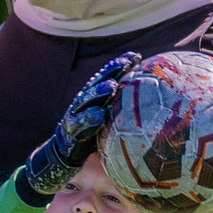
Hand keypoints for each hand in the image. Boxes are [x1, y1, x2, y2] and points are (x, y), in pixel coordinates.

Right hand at [27, 51, 141, 194]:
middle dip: (112, 71)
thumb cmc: (89, 139)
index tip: (136, 56)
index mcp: (93, 99)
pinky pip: (79, 125)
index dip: (120, 65)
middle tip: (126, 62)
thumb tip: (150, 111)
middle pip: (98, 83)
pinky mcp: (69, 132)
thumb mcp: (107, 124)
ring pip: (88, 100)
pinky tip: (99, 115)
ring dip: (99, 92)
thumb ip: (121, 115)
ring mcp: (74, 116)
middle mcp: (83, 103)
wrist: (61, 156)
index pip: (108, 77)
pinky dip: (88, 119)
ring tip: (112, 86)